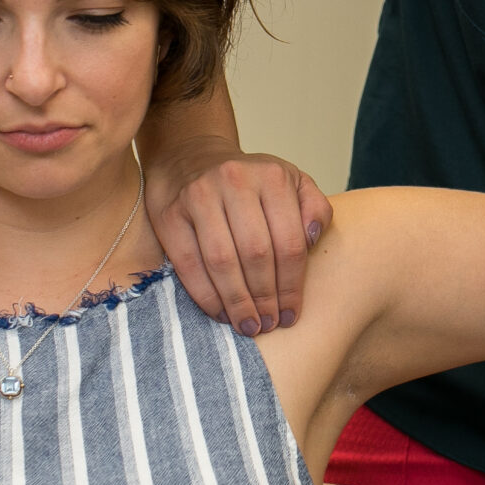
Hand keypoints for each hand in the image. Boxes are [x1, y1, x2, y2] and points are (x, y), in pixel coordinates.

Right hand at [144, 140, 330, 335]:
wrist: (191, 158)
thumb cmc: (250, 182)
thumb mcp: (292, 181)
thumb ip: (314, 208)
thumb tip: (312, 239)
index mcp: (272, 177)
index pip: (289, 242)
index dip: (292, 285)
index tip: (291, 314)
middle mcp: (235, 182)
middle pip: (256, 254)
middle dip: (265, 297)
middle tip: (269, 324)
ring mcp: (199, 196)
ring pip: (222, 261)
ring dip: (237, 301)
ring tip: (248, 326)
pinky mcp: (170, 214)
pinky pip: (189, 264)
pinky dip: (206, 295)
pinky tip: (220, 313)